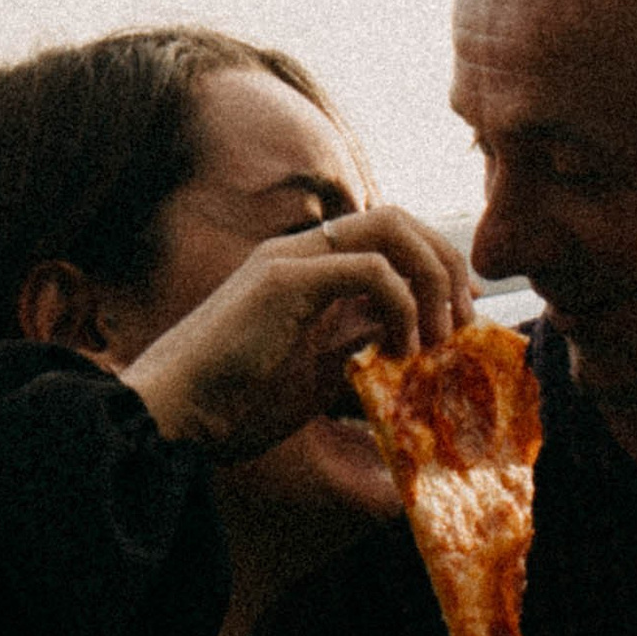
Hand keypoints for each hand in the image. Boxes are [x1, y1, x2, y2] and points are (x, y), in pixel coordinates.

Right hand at [122, 207, 475, 461]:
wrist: (171, 416)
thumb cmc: (234, 404)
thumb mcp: (316, 371)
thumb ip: (356, 343)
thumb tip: (404, 335)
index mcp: (309, 270)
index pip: (389, 238)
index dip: (437, 267)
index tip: (463, 316)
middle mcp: (300, 252)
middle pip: (399, 219)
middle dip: (446, 262)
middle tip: (465, 320)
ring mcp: (290, 260)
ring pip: (390, 227)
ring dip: (431, 276)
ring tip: (440, 334)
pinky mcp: (284, 282)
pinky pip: (367, 267)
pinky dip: (401, 302)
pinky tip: (402, 348)